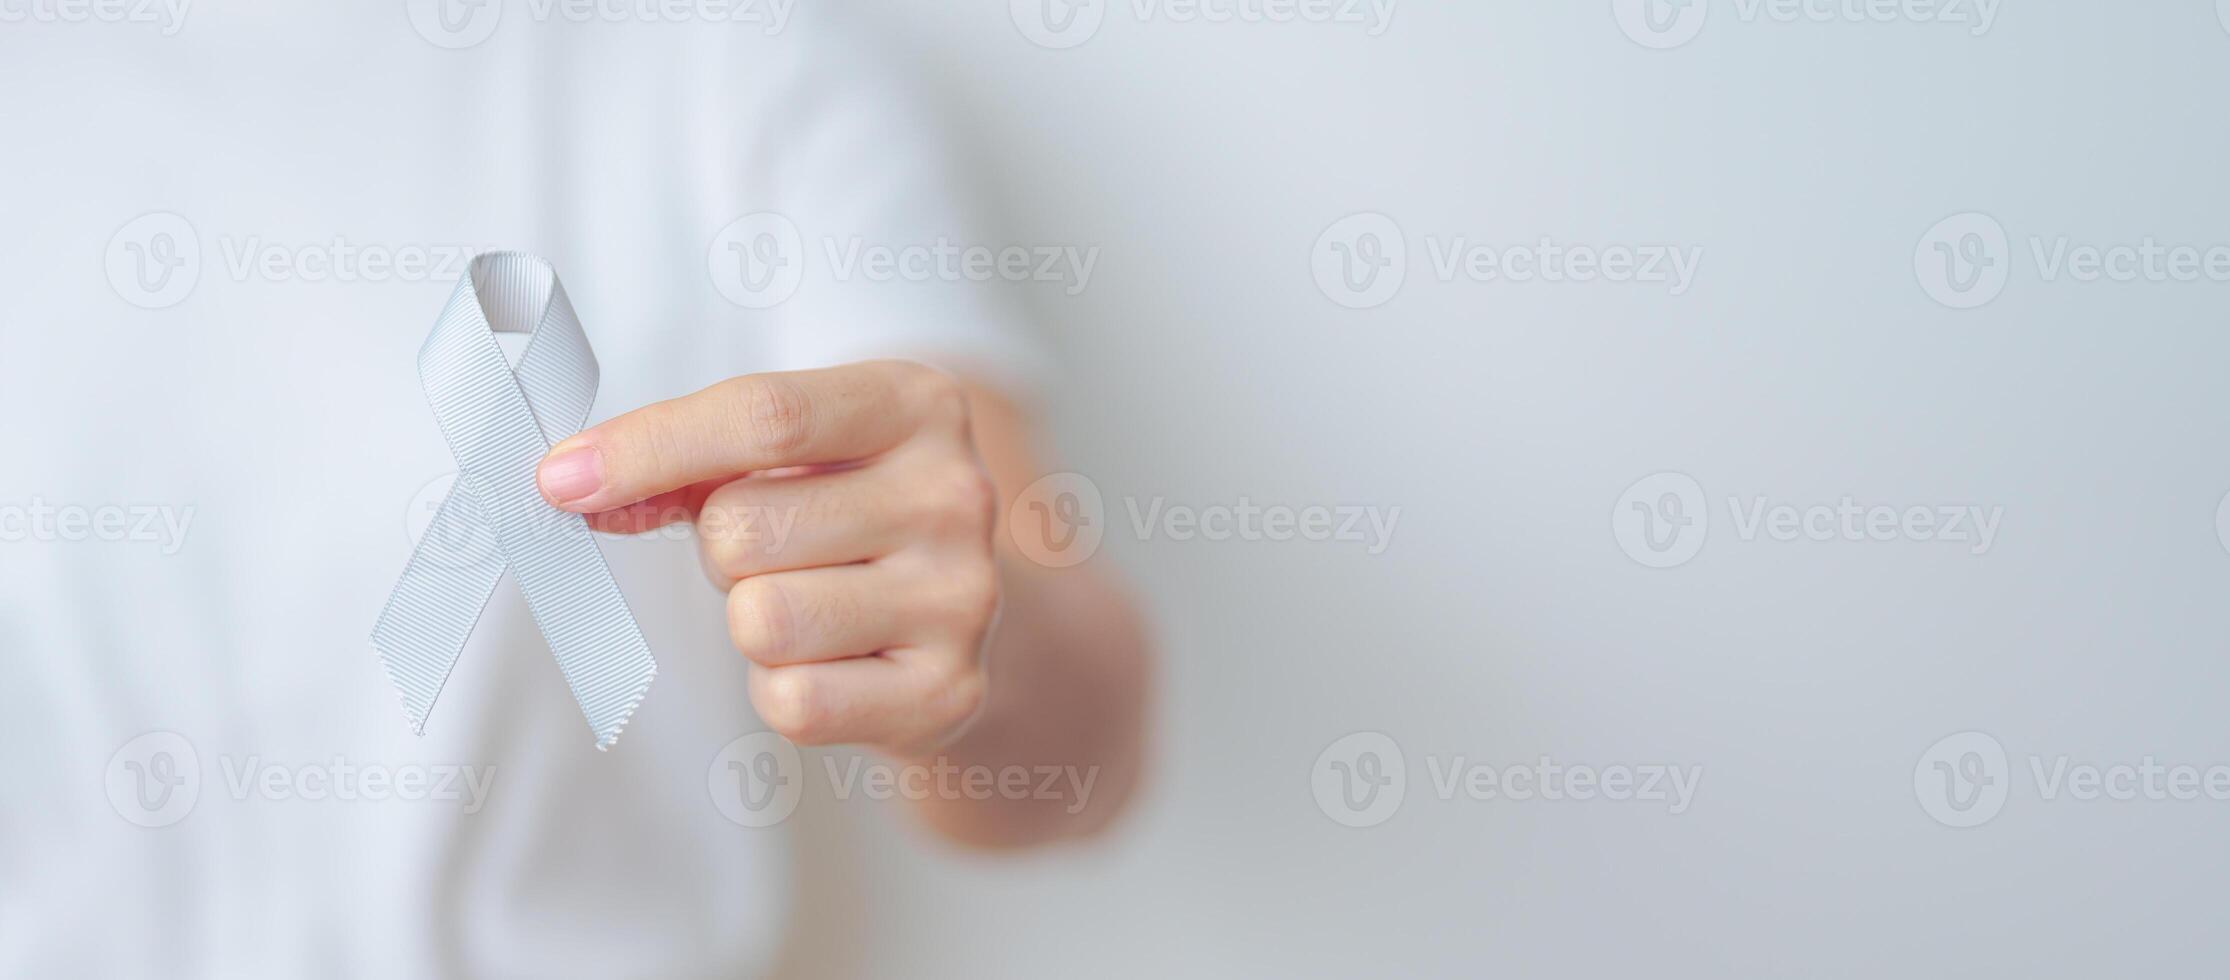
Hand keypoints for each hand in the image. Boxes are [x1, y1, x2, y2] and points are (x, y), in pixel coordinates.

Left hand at [535, 360, 997, 756]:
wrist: (969, 617)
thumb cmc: (854, 518)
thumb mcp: (794, 457)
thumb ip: (690, 461)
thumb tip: (575, 484)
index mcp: (918, 405)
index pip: (765, 415)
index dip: (649, 447)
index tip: (562, 479)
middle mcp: (956, 495)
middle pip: (742, 527)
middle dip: (722, 551)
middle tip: (780, 553)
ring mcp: (963, 598)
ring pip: (761, 619)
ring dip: (753, 623)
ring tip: (812, 606)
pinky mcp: (949, 692)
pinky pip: (794, 702)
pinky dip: (784, 690)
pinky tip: (834, 662)